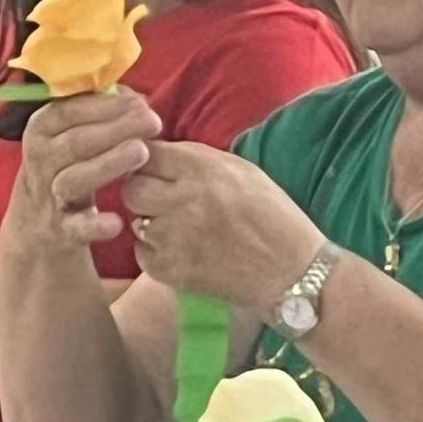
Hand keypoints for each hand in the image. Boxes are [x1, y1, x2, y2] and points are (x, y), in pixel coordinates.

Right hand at [9, 89, 162, 247]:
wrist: (36, 227)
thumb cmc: (65, 167)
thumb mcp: (69, 137)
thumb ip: (98, 115)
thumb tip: (136, 99)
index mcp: (41, 132)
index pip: (66, 111)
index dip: (104, 105)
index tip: (139, 102)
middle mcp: (40, 163)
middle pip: (75, 142)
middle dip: (116, 129)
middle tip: (153, 122)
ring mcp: (48, 197)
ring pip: (74, 179)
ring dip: (108, 164)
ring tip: (142, 152)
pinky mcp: (60, 231)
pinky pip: (76, 228)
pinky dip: (96, 225)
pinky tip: (118, 222)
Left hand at [121, 142, 322, 310]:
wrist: (291, 269)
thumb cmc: (270, 214)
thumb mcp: (240, 169)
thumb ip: (195, 158)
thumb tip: (155, 150)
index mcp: (201, 170)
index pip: (147, 153)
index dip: (148, 160)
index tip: (155, 168)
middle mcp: (183, 201)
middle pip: (131, 188)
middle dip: (143, 190)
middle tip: (162, 198)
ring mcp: (174, 239)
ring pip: (135, 222)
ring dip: (150, 221)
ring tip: (178, 226)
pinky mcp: (171, 271)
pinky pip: (143, 253)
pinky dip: (156, 251)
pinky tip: (182, 249)